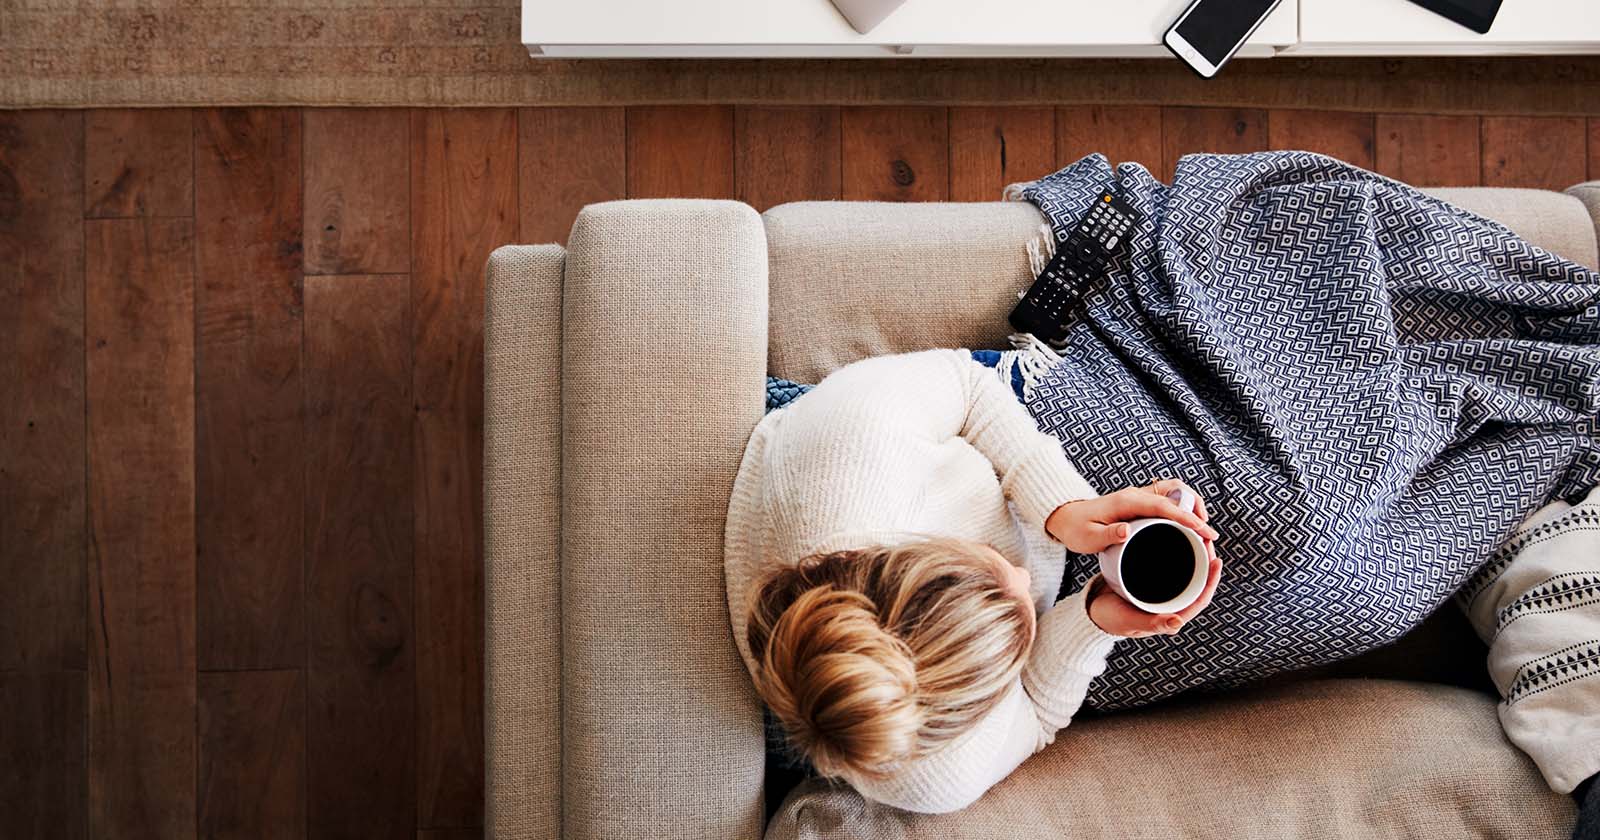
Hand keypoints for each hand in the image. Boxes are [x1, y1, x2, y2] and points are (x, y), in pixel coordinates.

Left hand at [1044, 479, 1217, 553]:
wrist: (1065, 517)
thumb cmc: (1076, 529)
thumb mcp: (1088, 538)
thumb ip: (1107, 535)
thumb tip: (1127, 532)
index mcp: (1127, 501)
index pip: (1164, 506)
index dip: (1187, 517)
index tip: (1205, 531)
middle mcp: (1136, 494)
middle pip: (1176, 491)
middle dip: (1196, 508)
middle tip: (1207, 534)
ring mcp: (1139, 496)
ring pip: (1174, 492)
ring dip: (1191, 506)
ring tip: (1201, 530)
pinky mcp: (1139, 502)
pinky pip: (1167, 499)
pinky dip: (1181, 508)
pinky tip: (1186, 527)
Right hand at [1087, 542, 1222, 637]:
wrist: (1092, 608)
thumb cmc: (1111, 619)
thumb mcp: (1130, 620)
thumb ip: (1153, 623)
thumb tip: (1178, 622)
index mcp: (1173, 614)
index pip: (1201, 598)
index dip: (1212, 581)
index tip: (1217, 561)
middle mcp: (1172, 602)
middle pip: (1197, 581)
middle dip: (1206, 561)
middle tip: (1206, 539)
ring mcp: (1163, 591)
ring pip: (1186, 572)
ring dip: (1194, 554)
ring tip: (1195, 535)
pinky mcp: (1152, 580)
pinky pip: (1171, 566)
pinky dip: (1177, 552)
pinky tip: (1176, 537)